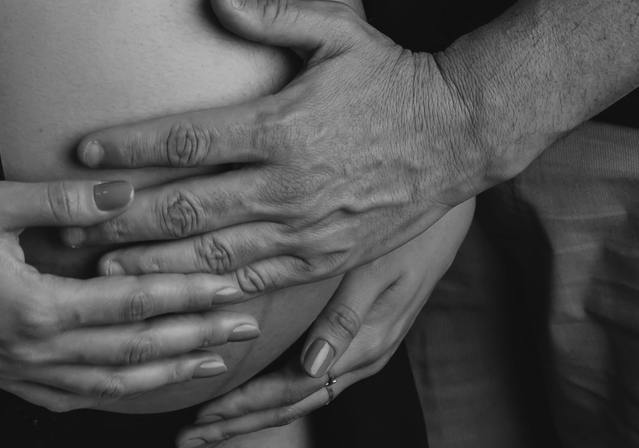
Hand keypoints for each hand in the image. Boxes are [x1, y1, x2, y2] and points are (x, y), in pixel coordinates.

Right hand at [0, 149, 259, 412]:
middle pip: (133, 352)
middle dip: (195, 339)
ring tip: (212, 361)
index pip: (132, 305)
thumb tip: (124, 192)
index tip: (231, 287)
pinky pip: (74, 396)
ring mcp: (21, 372)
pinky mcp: (8, 376)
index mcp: (38, 308)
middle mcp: (36, 351)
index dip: (186, 297)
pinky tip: (140, 384)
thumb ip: (64, 200)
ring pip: (109, 384)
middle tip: (246, 328)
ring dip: (166, 373)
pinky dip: (116, 392)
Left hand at [74, 0, 482, 289]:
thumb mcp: (337, 28)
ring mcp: (305, 228)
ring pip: (212, 256)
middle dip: (120, 219)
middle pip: (186, 208)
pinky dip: (207, 294)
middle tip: (68, 224)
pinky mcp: (322, 258)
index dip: (131, 145)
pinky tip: (171, 298)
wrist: (457, 133)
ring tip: (100, 269)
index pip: (188, 138)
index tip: (85, 150)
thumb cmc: (390, 73)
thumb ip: (273, 12)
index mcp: (283, 125)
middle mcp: (288, 184)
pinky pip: (254, 284)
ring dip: (151, 265)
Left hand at [174, 203, 475, 444]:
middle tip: (192, 437)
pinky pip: (308, 374)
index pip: (293, 391)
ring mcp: (358, 348)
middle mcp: (359, 357)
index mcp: (364, 347)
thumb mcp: (379, 268)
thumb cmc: (410, 231)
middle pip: (291, 402)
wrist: (447, 213)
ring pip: (297, 393)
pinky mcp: (356, 334)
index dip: (246, 407)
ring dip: (253, 409)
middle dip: (240, 422)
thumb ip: (346, 317)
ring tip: (210, 423)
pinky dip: (273, 387)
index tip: (204, 420)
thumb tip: (312, 369)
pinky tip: (249, 386)